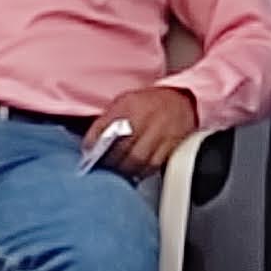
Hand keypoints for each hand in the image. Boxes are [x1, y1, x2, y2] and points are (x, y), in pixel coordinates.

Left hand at [83, 83, 200, 173]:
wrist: (182, 99)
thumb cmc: (148, 103)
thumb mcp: (123, 103)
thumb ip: (105, 122)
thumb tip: (89, 146)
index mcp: (130, 104)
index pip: (105, 128)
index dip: (93, 144)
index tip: (88, 153)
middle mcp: (148, 116)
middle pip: (123, 148)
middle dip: (110, 161)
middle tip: (103, 165)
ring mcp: (163, 131)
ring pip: (139, 160)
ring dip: (125, 169)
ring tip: (119, 170)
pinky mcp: (173, 144)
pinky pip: (154, 164)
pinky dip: (142, 171)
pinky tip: (135, 170)